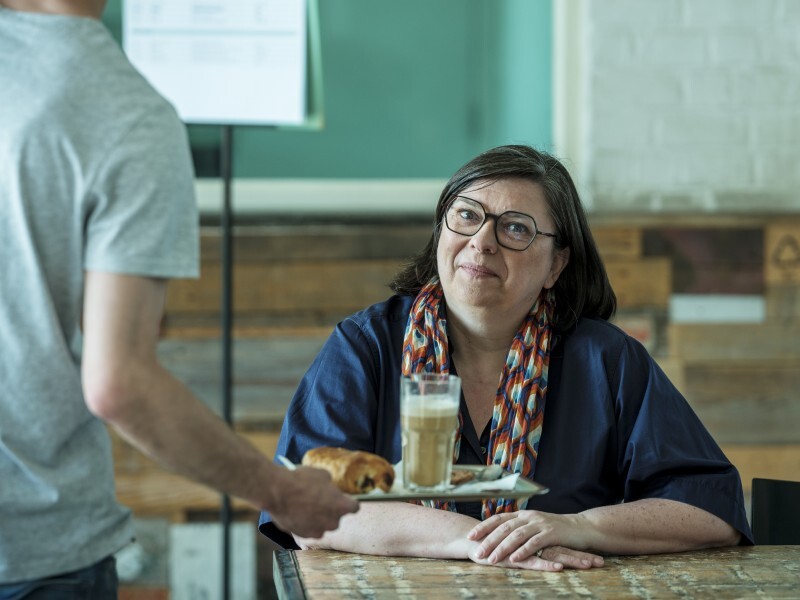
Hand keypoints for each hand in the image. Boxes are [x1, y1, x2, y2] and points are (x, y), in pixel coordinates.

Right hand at [269, 466, 358, 538]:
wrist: (278, 492)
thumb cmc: (301, 480)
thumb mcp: (321, 474)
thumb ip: (329, 484)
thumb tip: (327, 486)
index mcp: (341, 506)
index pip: (354, 507)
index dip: (347, 502)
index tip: (340, 498)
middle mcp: (333, 522)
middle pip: (337, 517)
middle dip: (330, 510)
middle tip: (319, 500)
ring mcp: (318, 531)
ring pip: (323, 524)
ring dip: (318, 518)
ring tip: (305, 505)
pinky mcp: (304, 535)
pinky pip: (309, 529)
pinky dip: (305, 523)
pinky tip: (297, 512)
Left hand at [467, 510, 603, 568]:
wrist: (581, 528)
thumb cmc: (556, 530)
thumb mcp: (535, 526)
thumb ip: (519, 528)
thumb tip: (499, 535)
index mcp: (523, 514)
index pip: (498, 518)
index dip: (484, 526)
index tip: (470, 536)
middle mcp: (529, 516)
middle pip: (504, 527)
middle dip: (489, 540)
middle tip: (477, 552)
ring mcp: (540, 523)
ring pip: (516, 535)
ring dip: (503, 548)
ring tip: (492, 559)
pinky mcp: (551, 533)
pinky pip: (534, 542)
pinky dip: (523, 551)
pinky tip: (514, 559)